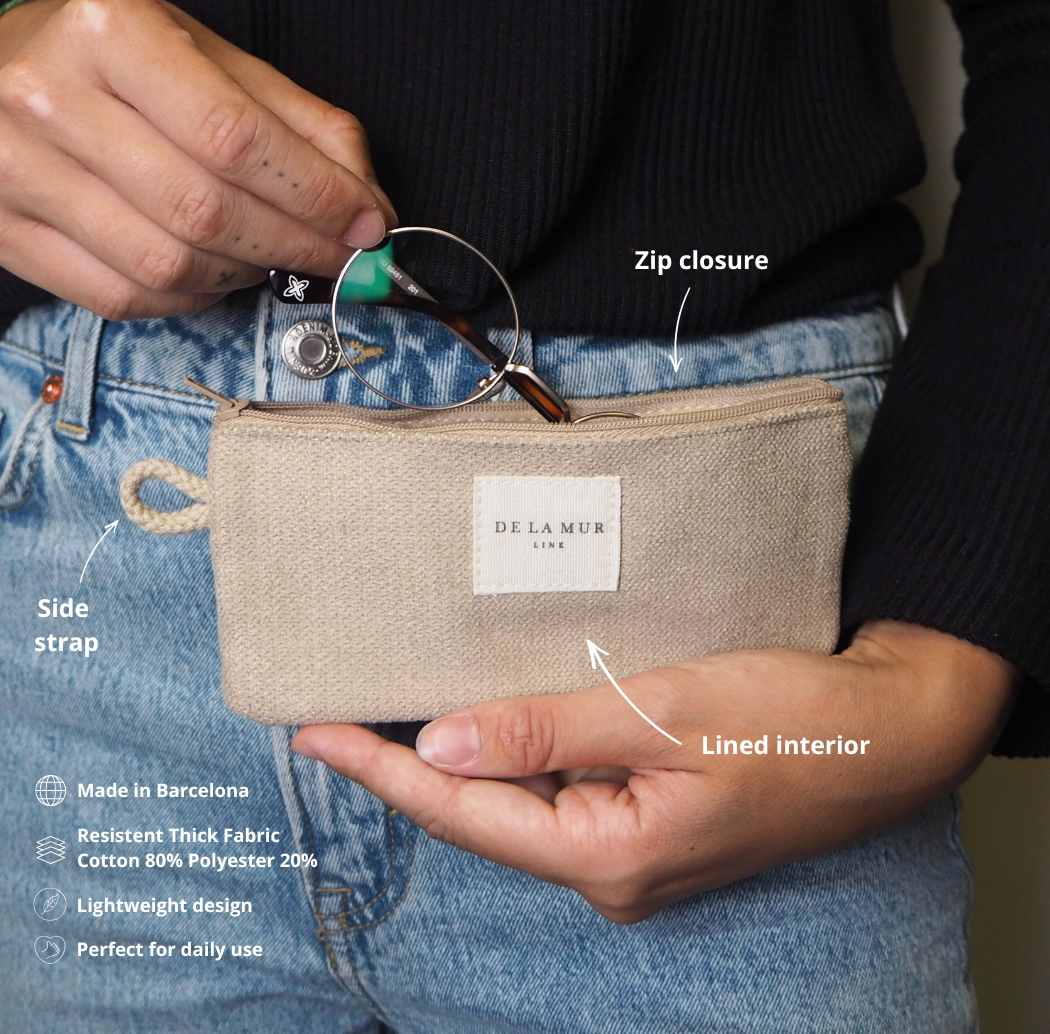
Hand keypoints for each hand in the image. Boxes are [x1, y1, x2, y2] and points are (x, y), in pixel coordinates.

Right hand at [0, 0, 395, 318]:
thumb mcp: (212, 62)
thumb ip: (301, 125)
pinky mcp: (12, 235)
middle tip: (337, 256)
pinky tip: (214, 271)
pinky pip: (126, 297)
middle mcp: (53, 101)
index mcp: (113, 37)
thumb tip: (369, 207)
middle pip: (205, 210)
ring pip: (168, 264)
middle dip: (295, 245)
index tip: (365, 224)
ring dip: (244, 274)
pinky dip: (191, 297)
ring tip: (270, 254)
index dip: (316, 194)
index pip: (236, 136)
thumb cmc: (121, 69)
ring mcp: (23, 174)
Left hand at [292, 620, 1017, 923]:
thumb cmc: (788, 724)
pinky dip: (528, 750)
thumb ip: (545, 732)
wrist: (884, 733)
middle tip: (346, 711)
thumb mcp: (659, 714)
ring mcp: (633, 849)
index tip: (314, 735)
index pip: (465, 811)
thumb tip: (438, 747)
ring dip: (474, 753)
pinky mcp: (651, 821)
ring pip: (527, 799)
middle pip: (488, 813)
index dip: (382, 771)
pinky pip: (568, 787)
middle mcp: (611, 869)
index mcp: (608, 855)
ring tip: (405, 704)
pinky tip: (501, 714)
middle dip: (415, 763)